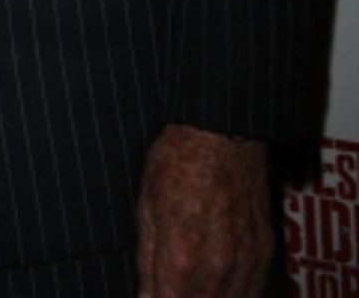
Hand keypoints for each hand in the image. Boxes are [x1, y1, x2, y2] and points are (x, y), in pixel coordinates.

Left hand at [137, 123, 272, 296]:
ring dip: (209, 297)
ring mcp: (245, 263)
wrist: (222, 130)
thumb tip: (145, 296)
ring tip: (193, 284)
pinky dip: (236, 293)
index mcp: (181, 258)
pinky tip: (220, 283)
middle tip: (172, 284)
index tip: (153, 294)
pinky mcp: (265, 252)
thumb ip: (147, 260)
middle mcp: (217, 269)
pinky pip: (253, 291)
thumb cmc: (179, 159)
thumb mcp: (147, 205)